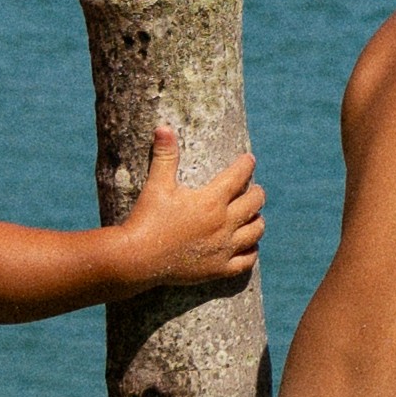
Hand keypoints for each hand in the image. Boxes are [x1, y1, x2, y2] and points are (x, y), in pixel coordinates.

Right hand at [120, 125, 265, 287]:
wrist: (137, 259)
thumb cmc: (147, 219)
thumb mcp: (156, 185)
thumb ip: (165, 156)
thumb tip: (163, 127)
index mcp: (211, 200)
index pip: (239, 176)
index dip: (246, 165)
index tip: (249, 160)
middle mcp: (223, 223)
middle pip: (254, 203)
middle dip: (257, 192)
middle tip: (254, 189)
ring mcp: (223, 248)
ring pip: (255, 231)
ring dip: (257, 221)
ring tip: (254, 216)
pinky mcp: (218, 269)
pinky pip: (247, 261)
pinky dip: (252, 251)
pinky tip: (250, 246)